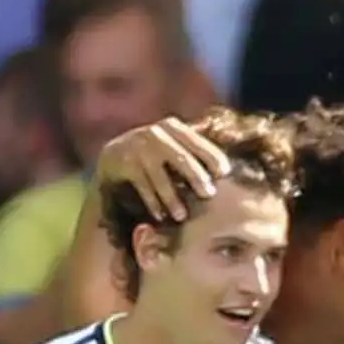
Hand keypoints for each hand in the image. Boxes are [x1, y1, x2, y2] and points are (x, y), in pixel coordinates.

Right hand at [95, 117, 230, 221]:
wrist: (114, 156)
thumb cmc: (155, 156)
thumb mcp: (174, 146)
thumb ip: (195, 151)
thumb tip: (230, 169)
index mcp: (174, 127)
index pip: (199, 143)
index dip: (214, 159)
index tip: (225, 175)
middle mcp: (156, 134)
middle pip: (182, 159)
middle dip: (197, 178)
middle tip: (209, 195)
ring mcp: (138, 147)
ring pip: (161, 176)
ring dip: (172, 198)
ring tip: (182, 215)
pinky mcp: (123, 162)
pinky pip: (142, 185)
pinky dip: (152, 202)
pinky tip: (160, 216)